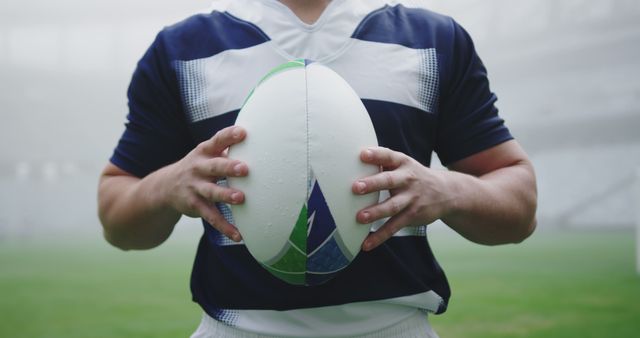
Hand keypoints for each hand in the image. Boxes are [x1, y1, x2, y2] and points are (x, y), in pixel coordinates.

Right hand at [162, 126, 248, 241]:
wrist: (166, 187)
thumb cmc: (199, 166)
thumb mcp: (207, 153)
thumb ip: (227, 148)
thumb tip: (259, 141)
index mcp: (205, 151)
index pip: (217, 140)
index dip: (229, 136)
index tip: (243, 133)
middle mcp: (198, 168)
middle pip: (214, 167)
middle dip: (228, 167)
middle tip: (244, 169)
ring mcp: (195, 187)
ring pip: (211, 192)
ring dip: (225, 195)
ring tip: (240, 198)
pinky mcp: (195, 206)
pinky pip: (211, 217)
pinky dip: (224, 227)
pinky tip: (238, 235)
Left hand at [352, 147, 455, 250]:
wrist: (446, 192)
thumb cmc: (413, 175)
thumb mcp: (403, 164)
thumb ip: (383, 161)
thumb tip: (351, 159)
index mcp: (402, 163)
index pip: (388, 156)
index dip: (376, 155)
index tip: (362, 155)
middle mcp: (407, 179)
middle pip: (389, 181)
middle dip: (373, 184)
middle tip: (355, 188)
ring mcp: (410, 198)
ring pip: (392, 206)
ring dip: (376, 212)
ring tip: (360, 217)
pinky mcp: (411, 215)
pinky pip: (394, 227)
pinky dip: (380, 236)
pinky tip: (366, 244)